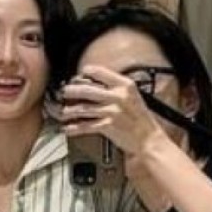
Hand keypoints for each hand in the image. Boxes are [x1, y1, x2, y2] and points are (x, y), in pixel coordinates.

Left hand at [57, 64, 171, 159]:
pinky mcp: (107, 126)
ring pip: (83, 108)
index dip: (87, 72)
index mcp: (125, 85)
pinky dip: (74, 128)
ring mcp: (112, 111)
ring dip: (69, 111)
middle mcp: (118, 96)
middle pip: (87, 90)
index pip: (101, 72)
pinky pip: (85, 125)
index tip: (79, 74)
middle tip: (64, 92)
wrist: (148, 139)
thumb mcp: (132, 97)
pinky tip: (68, 128)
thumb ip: (116, 89)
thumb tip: (95, 84)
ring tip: (63, 112)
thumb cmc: (140, 120)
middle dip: (72, 91)